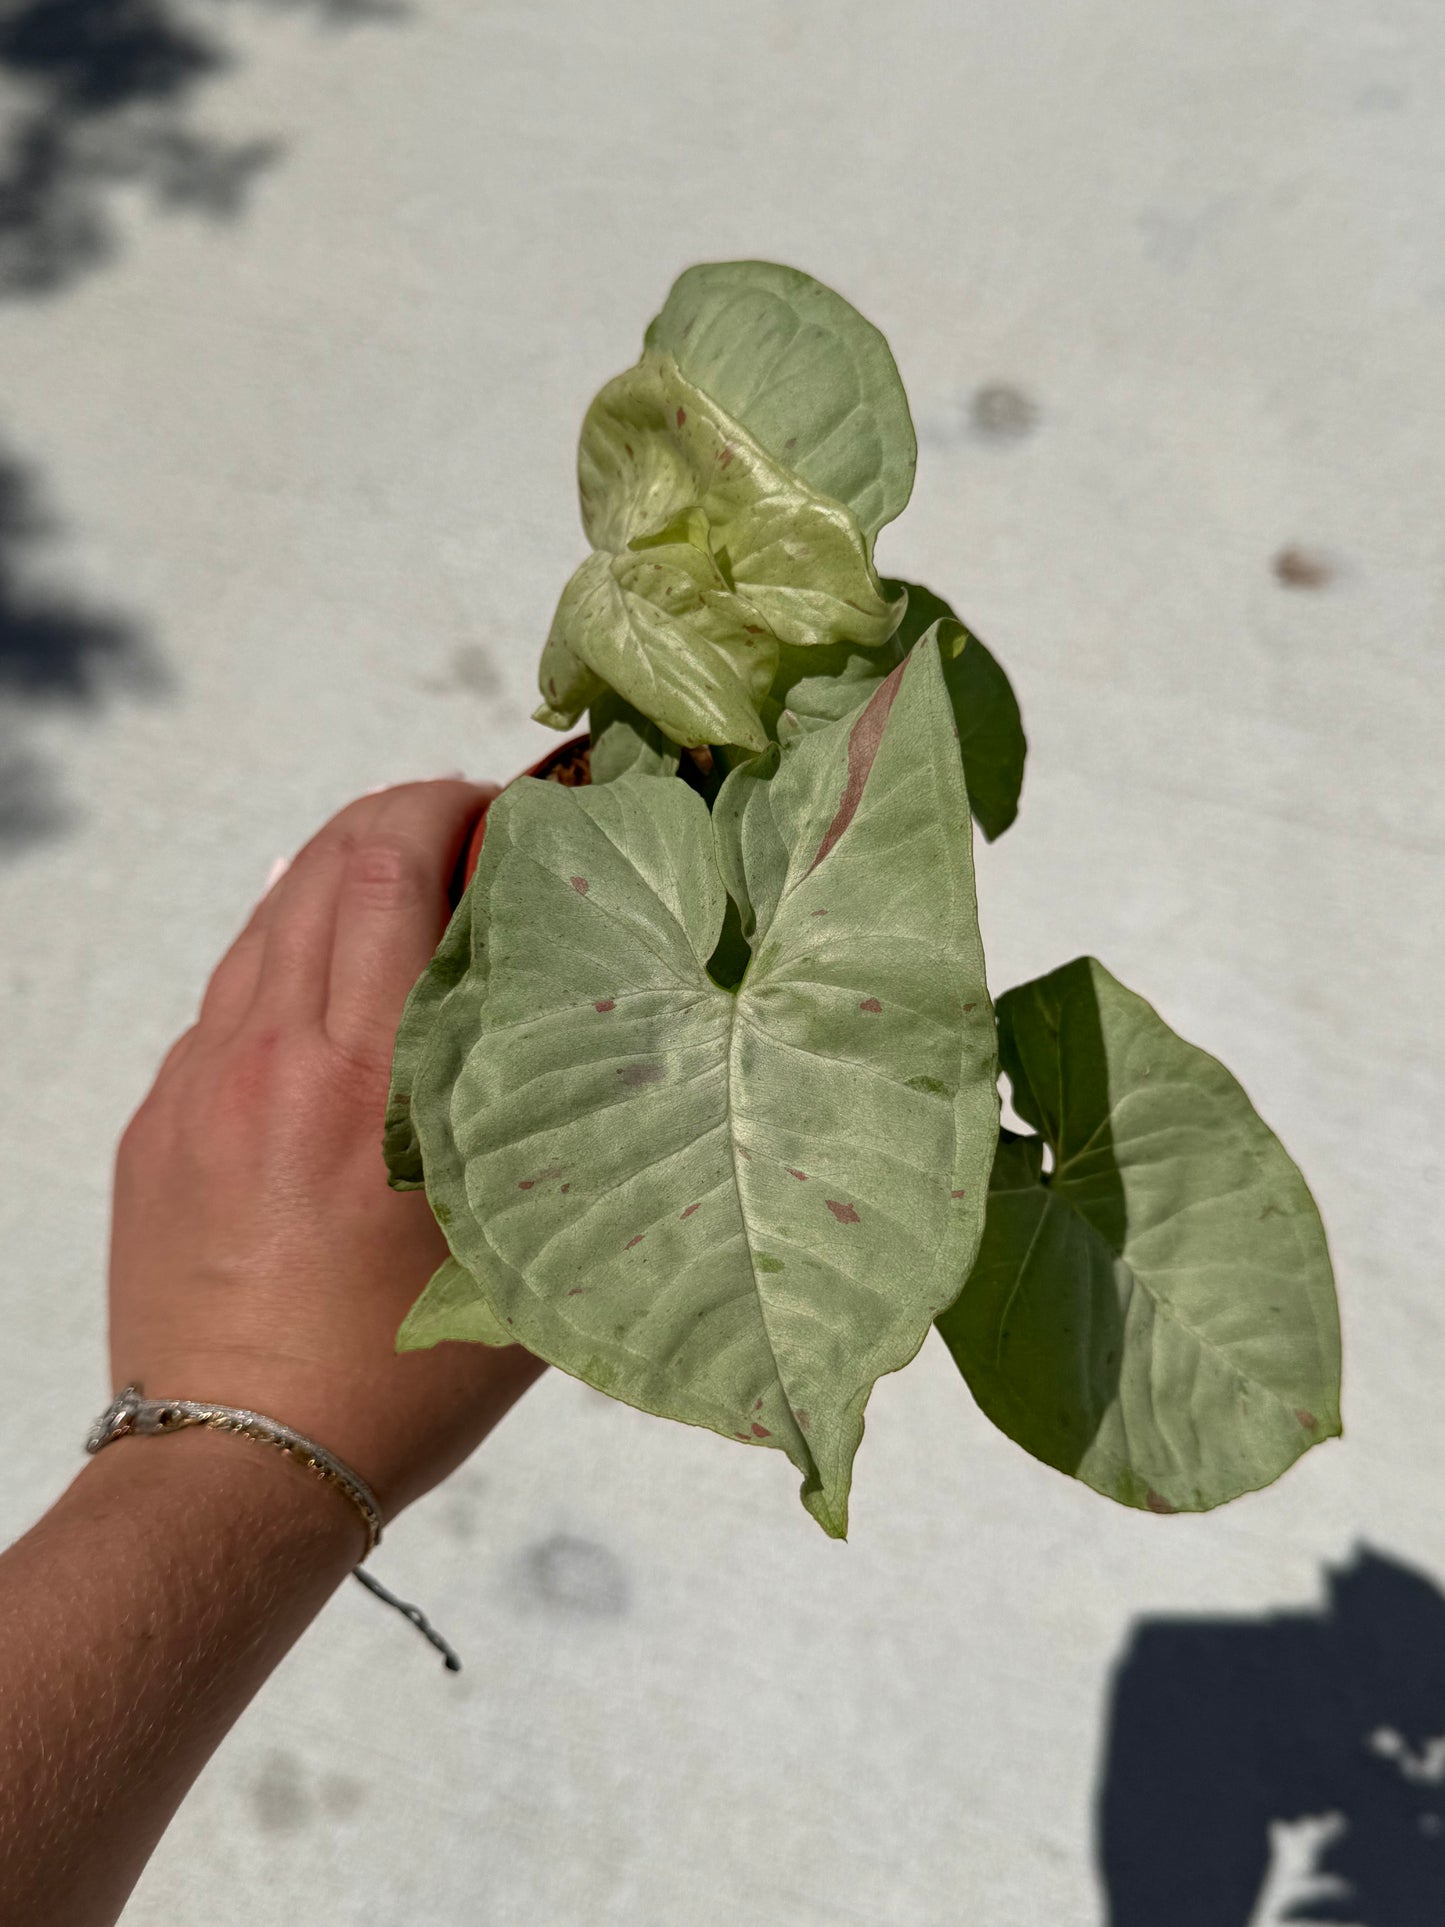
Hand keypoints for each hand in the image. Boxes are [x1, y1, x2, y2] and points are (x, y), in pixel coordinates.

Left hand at [108, 780, 544, 1524]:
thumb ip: (556, 1127)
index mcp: (366, 1078)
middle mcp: (270, 1056)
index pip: (390, 862)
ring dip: (345, 878)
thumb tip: (604, 1036)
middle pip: (325, 859)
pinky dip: (292, 955)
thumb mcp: (515, 1245)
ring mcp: (198, 1082)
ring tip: (411, 902)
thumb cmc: (396, 1378)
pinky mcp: (158, 1118)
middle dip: (405, 817)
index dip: (452, 804)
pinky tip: (338, 998)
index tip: (510, 815)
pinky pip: (229, 992)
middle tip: (473, 838)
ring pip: (269, 915)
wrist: (238, 1466)